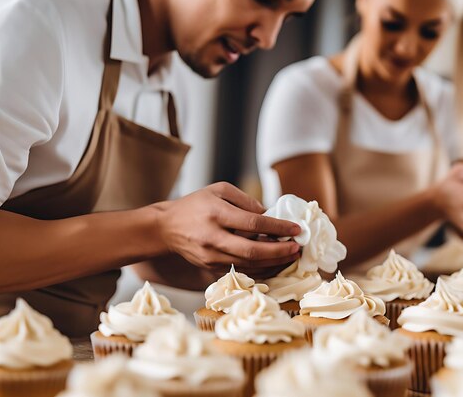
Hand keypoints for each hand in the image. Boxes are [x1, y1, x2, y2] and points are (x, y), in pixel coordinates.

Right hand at [150, 182, 300, 272]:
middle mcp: (213, 238)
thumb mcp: (218, 190)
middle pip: (252, 251)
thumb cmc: (195, 205)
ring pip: (248, 265)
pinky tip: (274, 264)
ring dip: (273, 262)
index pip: (253, 224)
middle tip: (297, 247)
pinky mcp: (210, 268)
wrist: (165, 228)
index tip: (296, 228)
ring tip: (291, 256)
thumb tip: (269, 215)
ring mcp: (210, 256)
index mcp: (216, 214)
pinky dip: (260, 270)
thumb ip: (245, 200)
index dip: (277, 227)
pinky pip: (241, 271)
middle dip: (279, 251)